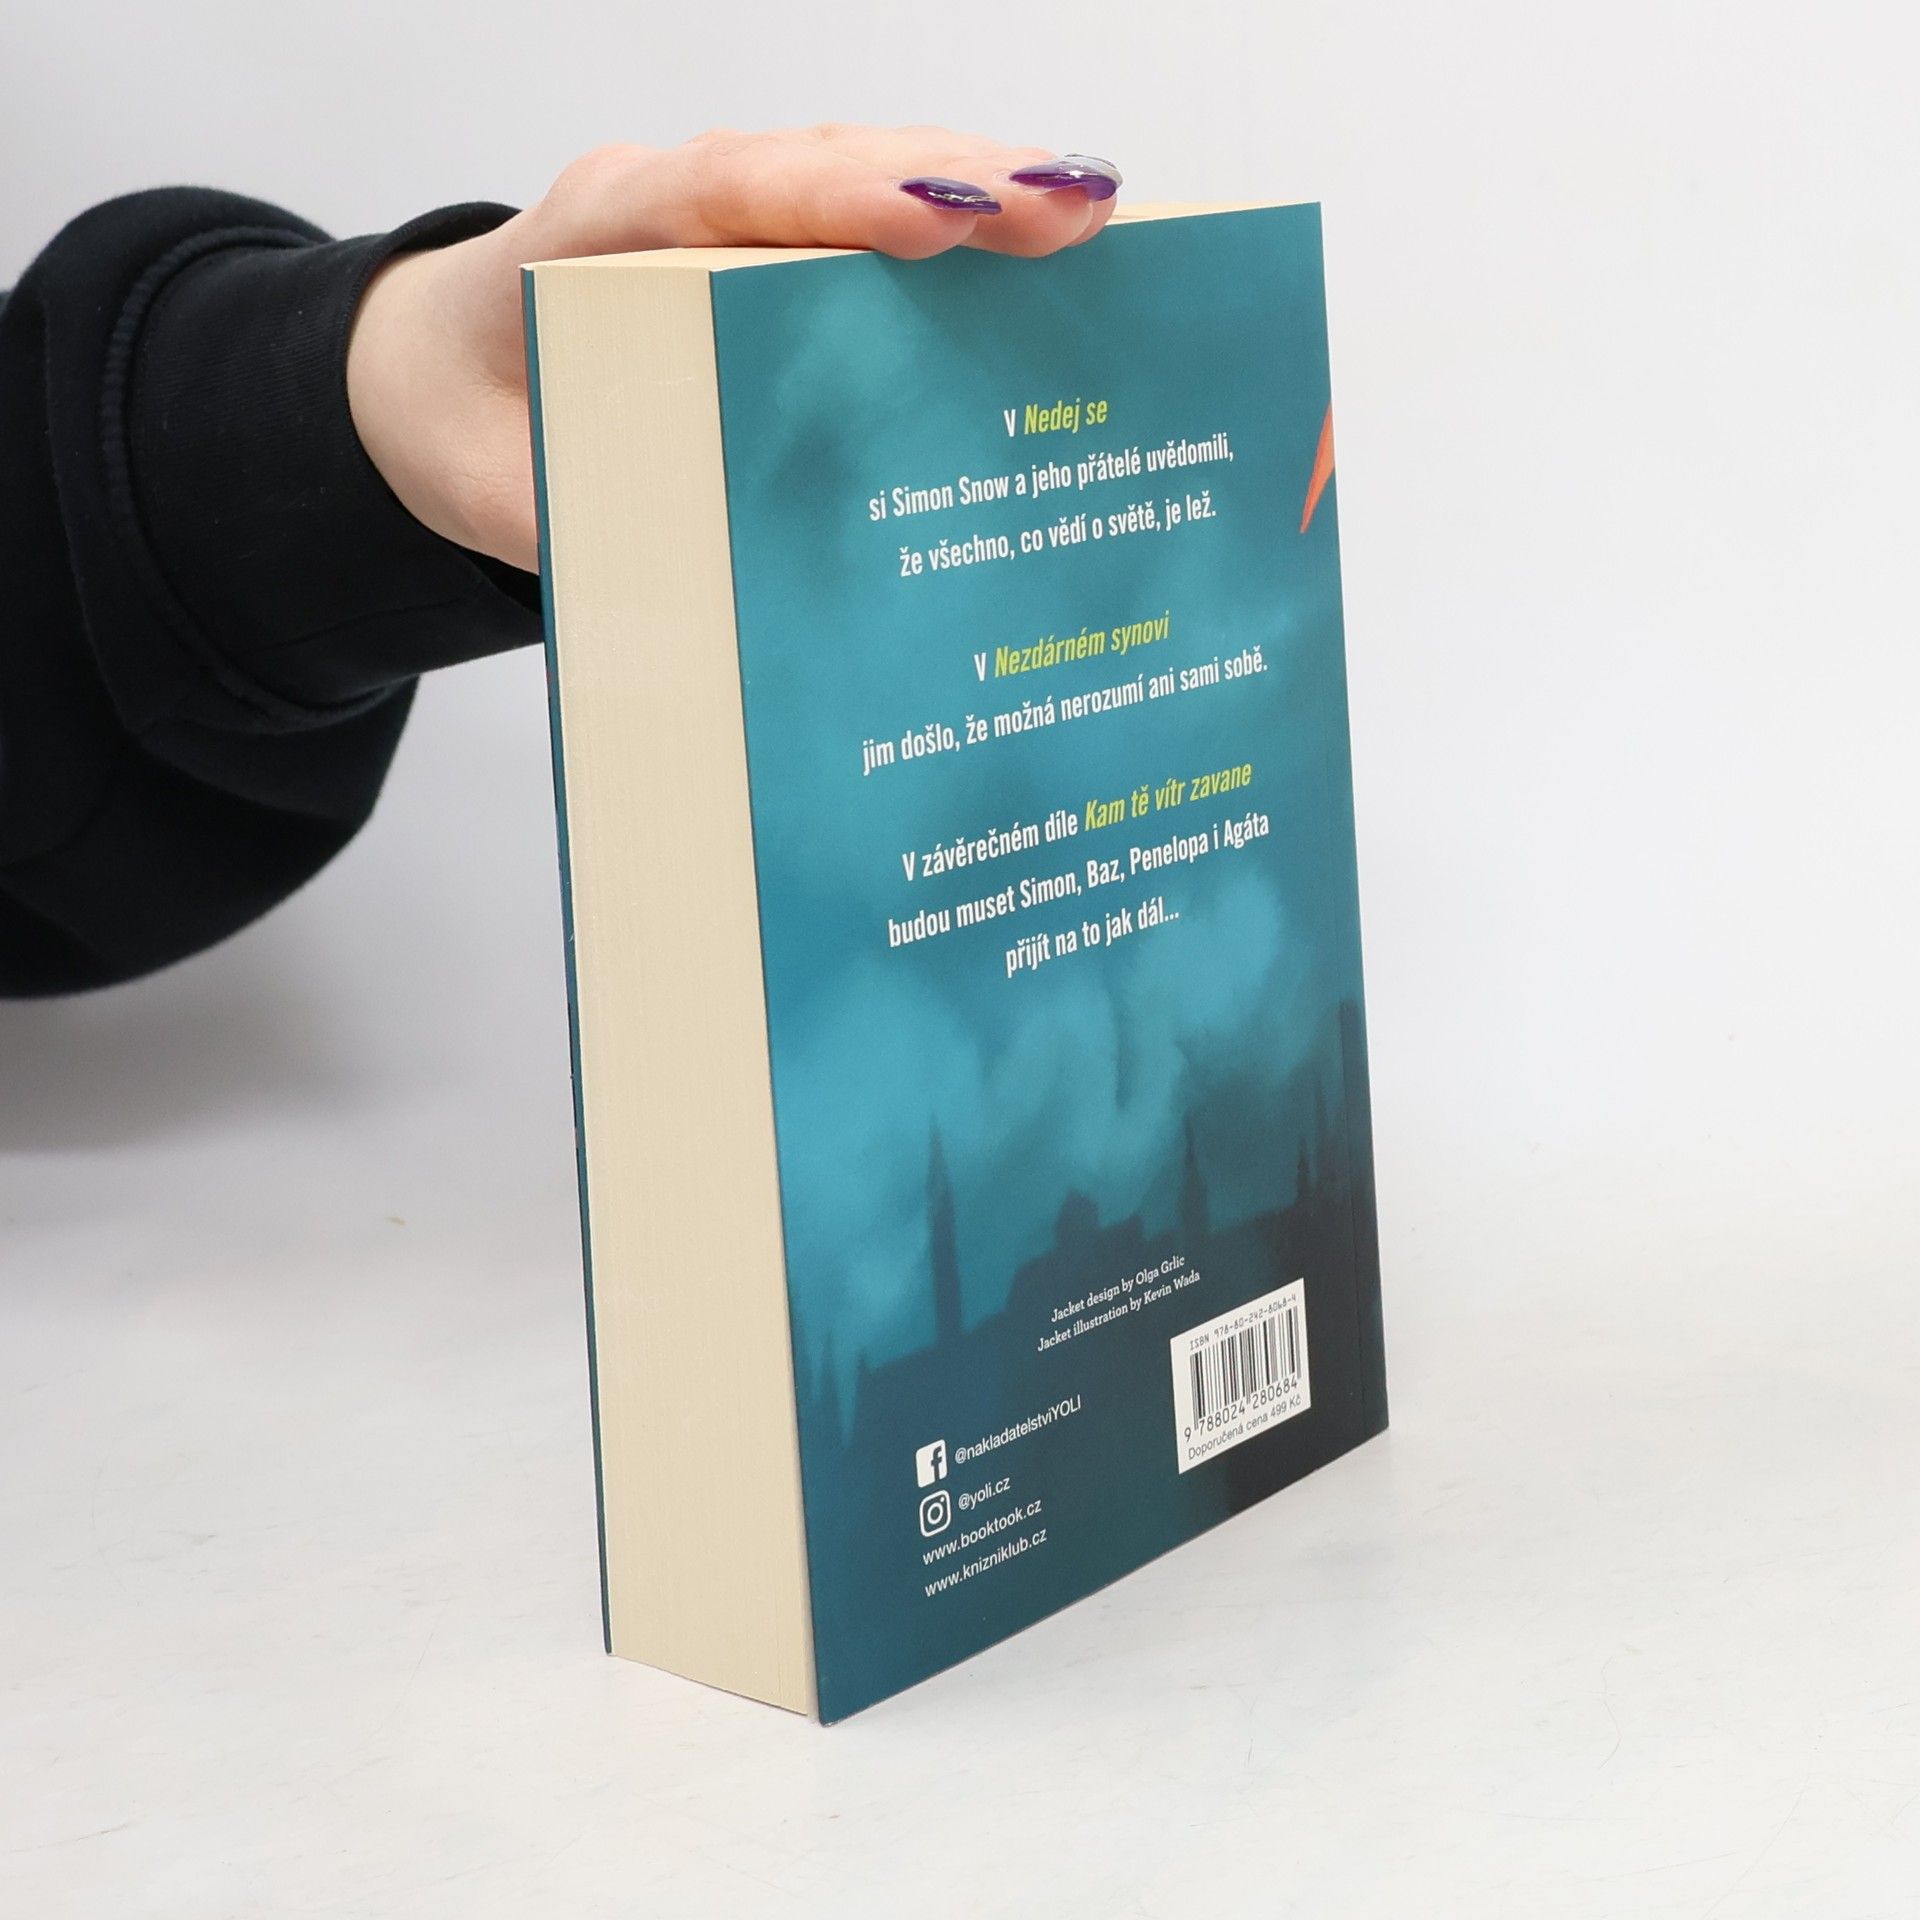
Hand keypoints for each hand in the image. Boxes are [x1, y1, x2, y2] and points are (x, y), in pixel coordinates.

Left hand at [346, 127, 1121, 572]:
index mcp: (591, 242)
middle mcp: (670, 206)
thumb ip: (603, 529)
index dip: (833, 200)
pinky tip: (1045, 250)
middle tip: (1076, 211)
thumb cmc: (475, 433)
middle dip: (954, 182)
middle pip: (823, 162)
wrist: (432, 387)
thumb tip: (728, 596)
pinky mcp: (764, 246)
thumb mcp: (514, 496)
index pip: (719, 193)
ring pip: (862, 171)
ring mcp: (726, 215)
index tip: (937, 219)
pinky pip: (867, 217)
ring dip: (979, 191)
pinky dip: (960, 229)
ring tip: (1096, 218)